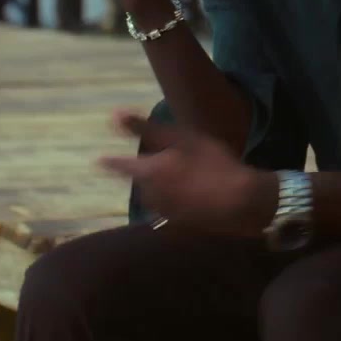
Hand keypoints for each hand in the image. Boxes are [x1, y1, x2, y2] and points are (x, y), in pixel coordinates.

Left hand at [98, 110, 275, 236]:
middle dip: (154, 170)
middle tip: (181, 161)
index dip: (111, 162)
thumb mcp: (181, 137)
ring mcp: (163, 213)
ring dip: (165, 186)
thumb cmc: (213, 164)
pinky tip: (195, 196)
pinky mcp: (177, 226)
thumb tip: (114, 114)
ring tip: (192, 177)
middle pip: (144, 179)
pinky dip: (176, 201)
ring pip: (156, 194)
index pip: (120, 166)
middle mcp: (149, 195)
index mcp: (148, 172)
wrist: (241, 202)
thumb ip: (145, 127)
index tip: (100, 161)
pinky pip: (170, 209)